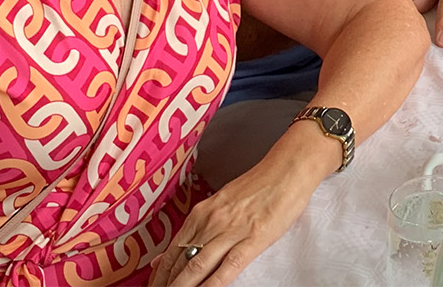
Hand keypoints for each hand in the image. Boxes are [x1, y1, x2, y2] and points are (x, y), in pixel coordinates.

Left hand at [151, 153, 318, 286]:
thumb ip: (197, 227)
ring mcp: (231, 230)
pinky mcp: (253, 239)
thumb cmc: (260, 185)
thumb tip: (168, 253)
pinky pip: (227, 267)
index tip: (153, 286)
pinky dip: (212, 284)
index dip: (159, 274)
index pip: (172, 251)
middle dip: (167, 283)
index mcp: (203, 212)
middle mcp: (211, 221)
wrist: (289, 168)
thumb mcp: (222, 202)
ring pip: (197, 266)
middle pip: (180, 261)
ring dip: (182, 285)